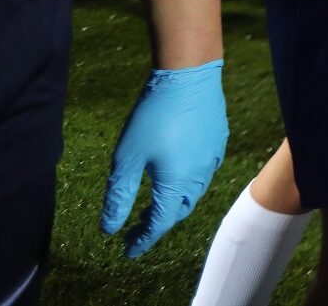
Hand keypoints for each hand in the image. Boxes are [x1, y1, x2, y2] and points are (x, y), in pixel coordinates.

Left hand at [102, 60, 227, 257]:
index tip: (128, 250)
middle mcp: (200, 177)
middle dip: (160, 222)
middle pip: (180, 210)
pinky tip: (178, 170)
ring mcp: (213, 159)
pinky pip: (205, 172)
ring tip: (157, 200)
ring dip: (175, 202)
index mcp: (176, 184)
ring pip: (195, 192)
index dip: (143, 239)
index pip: (160, 223)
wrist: (189, 77)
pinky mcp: (218, 142)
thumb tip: (109, 228)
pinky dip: (189, 182)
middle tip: (138, 226)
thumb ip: (118, 196)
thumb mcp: (126, 157)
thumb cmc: (153, 117)